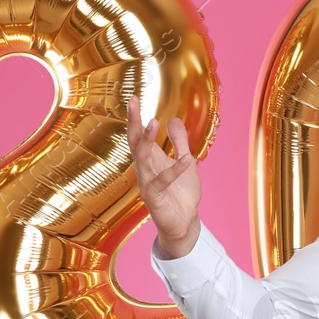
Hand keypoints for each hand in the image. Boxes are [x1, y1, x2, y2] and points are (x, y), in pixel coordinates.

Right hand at [127, 95, 201, 257]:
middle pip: (134, 142)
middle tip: (132, 101)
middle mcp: (144, 170)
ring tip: (154, 122)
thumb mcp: (185, 162)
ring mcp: (147, 183)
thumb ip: (179, 143)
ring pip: (142, 159)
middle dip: (133, 122)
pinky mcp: (155, 198)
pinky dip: (174, 170)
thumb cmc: (181, 193)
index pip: (139, 135)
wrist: (184, 222)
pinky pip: (162, 181)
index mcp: (150, 160)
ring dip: (148, 141)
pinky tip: (186, 160)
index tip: (133, 97)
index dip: (135, 117)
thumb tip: (173, 119)